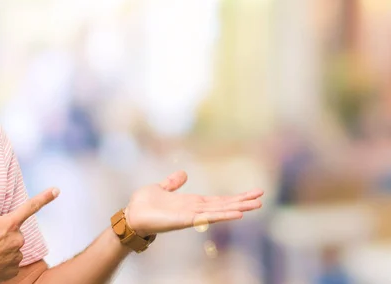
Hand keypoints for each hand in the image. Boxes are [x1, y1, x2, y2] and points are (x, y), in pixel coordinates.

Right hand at [0, 187, 59, 283]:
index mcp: (10, 224)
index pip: (30, 207)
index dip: (45, 197)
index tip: (56, 190)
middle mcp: (17, 239)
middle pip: (14, 232)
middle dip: (4, 233)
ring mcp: (16, 256)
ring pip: (12, 247)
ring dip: (2, 247)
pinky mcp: (13, 270)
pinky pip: (10, 261)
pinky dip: (1, 261)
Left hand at [124, 171, 262, 236]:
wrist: (131, 215)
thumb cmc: (143, 204)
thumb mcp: (161, 188)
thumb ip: (172, 183)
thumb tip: (183, 174)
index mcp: (191, 202)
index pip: (217, 200)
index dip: (234, 197)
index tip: (251, 193)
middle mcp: (194, 210)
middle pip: (223, 205)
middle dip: (242, 201)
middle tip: (262, 197)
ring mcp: (191, 216)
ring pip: (219, 211)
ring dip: (237, 208)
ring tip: (256, 205)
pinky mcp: (185, 220)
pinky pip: (207, 217)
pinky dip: (222, 215)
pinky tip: (236, 213)